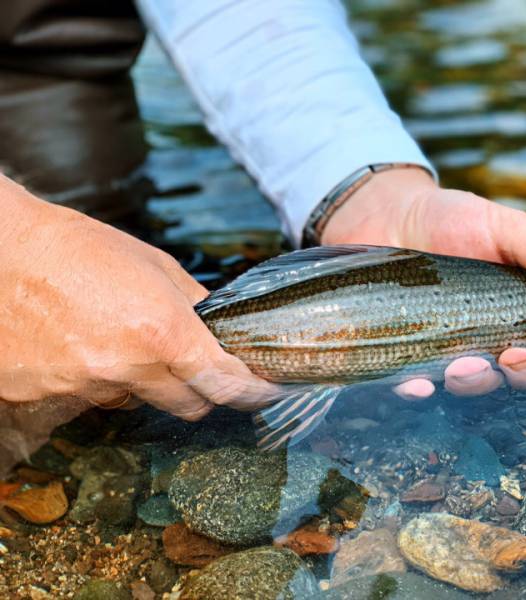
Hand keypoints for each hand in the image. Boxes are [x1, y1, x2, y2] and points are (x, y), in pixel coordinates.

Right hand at [0, 176, 277, 419]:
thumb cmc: (78, 248)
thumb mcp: (154, 266)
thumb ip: (195, 306)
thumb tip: (222, 333)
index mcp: (162, 332)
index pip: (224, 384)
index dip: (253, 393)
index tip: (265, 392)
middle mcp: (126, 368)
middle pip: (190, 407)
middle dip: (204, 392)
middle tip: (201, 369)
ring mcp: (83, 388)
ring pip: (139, 403)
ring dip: (145, 383)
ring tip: (120, 338)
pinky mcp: (46, 398)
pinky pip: (92, 399)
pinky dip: (99, 381)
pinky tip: (83, 345)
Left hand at [322, 167, 525, 398]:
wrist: (382, 214)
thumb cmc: (453, 221)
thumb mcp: (508, 230)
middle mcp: (499, 338)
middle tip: (517, 356)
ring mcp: (455, 351)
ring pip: (478, 386)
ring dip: (478, 384)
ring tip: (465, 366)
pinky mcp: (410, 357)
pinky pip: (420, 385)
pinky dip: (422, 389)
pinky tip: (418, 383)